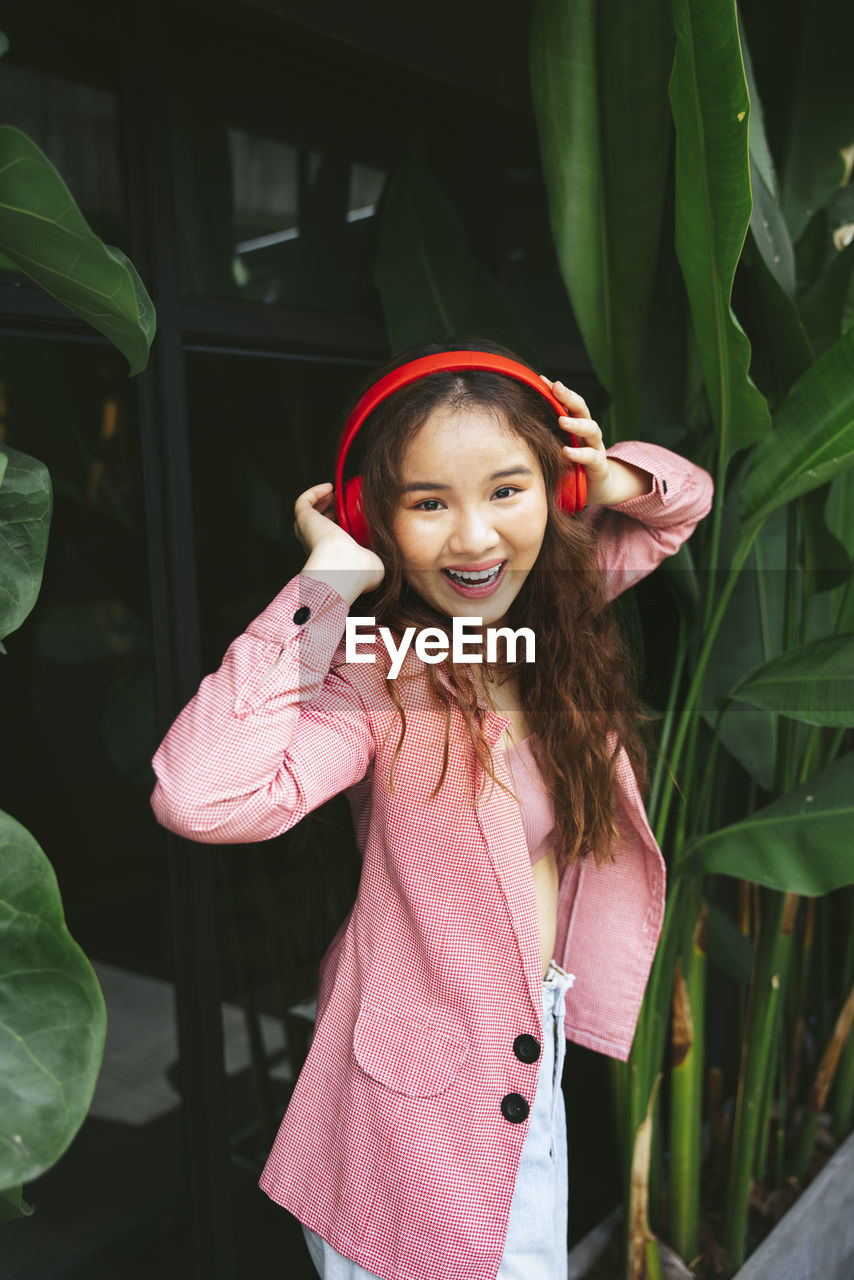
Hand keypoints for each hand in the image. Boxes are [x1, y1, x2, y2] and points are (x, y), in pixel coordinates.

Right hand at [294, 482, 384, 599]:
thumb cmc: (359, 570)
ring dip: (322, 501)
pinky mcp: (304, 519)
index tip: (354, 513)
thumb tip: (392, 544)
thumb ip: (382, 553)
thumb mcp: (377, 561)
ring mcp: (308, 532)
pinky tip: (330, 487)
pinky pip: (303, 502)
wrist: (344, 566)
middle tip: (345, 501)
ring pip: (309, 513)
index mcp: (332, 556)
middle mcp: (316, 545)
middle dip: (330, 510)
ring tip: (337, 493)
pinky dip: (315, 492)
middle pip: (319, 523)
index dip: (340, 523)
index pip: (332, 538)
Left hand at [539, 376, 613, 505]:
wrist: (595, 487)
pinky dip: (580, 454)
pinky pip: (592, 457)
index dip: (557, 391)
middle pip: (582, 409)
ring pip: (591, 429)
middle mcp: (587, 432)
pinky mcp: (599, 466)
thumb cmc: (570, 464)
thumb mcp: (555, 447)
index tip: (541, 380)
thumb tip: (515, 421)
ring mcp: (595, 447)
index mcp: (576, 425)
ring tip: (562, 420)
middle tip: (557, 388)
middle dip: (569, 397)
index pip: (568, 402)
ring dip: (576, 424)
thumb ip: (543, 434)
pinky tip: (567, 451)